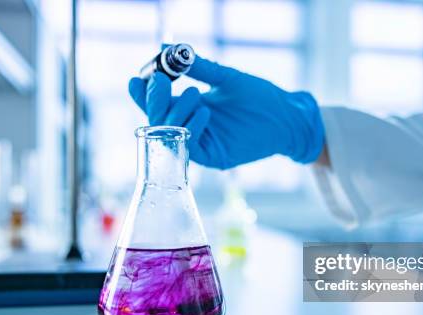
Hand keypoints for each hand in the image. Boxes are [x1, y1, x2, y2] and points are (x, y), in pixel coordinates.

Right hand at [129, 54, 324, 169]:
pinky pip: (191, 148)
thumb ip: (197, 68)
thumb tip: (166, 49)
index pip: (158, 104)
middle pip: (158, 120)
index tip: (136, 79)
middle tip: (160, 81)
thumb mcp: (225, 78)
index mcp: (189, 108)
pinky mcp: (214, 157)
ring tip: (195, 92)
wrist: (286, 116)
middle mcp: (190, 126)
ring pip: (171, 135)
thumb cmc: (259, 97)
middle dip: (155, 101)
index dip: (144, 94)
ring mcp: (201, 144)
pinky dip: (193, 128)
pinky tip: (204, 111)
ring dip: (176, 112)